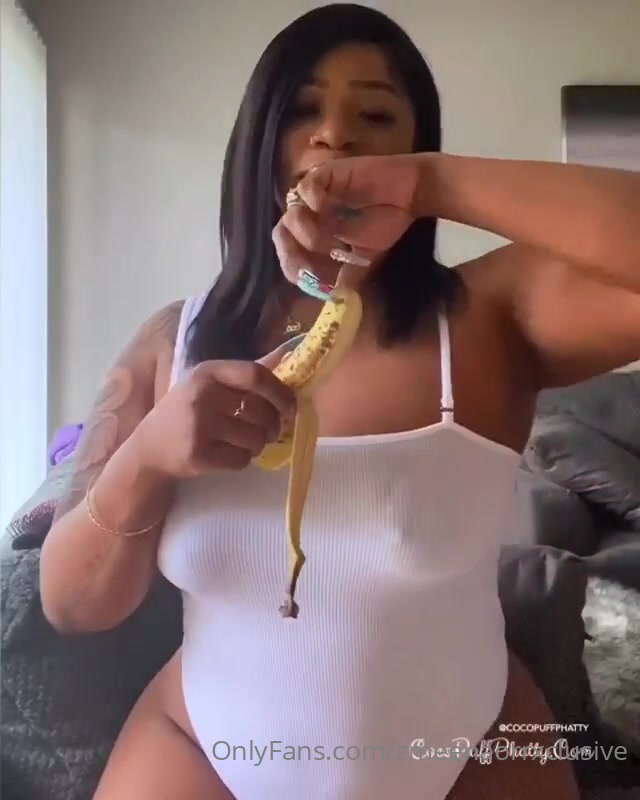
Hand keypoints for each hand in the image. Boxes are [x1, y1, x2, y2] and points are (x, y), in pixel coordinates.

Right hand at [133, 342, 296, 477]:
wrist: (148, 449)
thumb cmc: (185, 412)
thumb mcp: (210, 384)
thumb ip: (247, 372)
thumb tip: (289, 353)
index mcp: (208, 372)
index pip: (255, 374)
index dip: (280, 391)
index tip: (290, 405)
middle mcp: (202, 395)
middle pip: (260, 410)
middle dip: (273, 425)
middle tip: (270, 431)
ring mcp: (199, 426)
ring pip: (255, 438)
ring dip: (259, 444)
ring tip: (247, 442)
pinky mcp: (199, 455)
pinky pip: (241, 460)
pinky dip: (243, 460)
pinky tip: (229, 454)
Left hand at [272, 153, 427, 290]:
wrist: (410, 194)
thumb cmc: (386, 224)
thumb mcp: (365, 258)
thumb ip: (346, 276)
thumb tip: (335, 300)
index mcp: (314, 236)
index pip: (290, 255)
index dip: (295, 269)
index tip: (312, 281)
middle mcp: (310, 217)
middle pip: (281, 235)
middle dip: (292, 253)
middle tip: (310, 265)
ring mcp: (315, 196)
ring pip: (291, 215)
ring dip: (307, 232)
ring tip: (332, 240)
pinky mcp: (324, 175)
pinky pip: (305, 188)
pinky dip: (311, 200)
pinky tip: (326, 207)